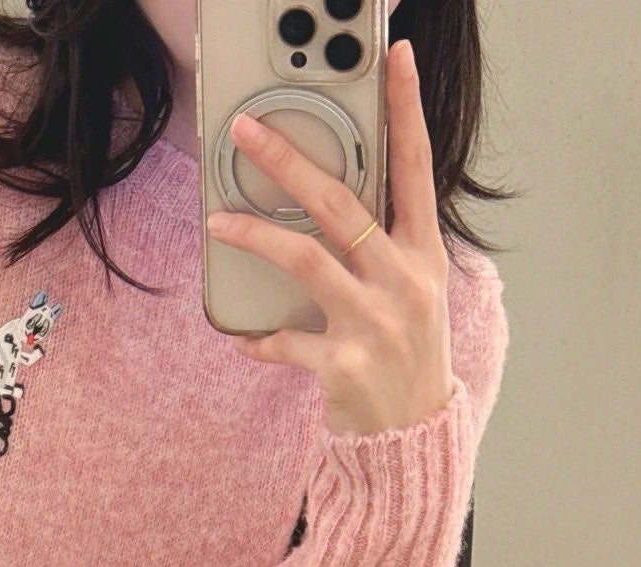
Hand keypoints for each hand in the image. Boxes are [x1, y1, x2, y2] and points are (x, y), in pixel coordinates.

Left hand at [204, 37, 453, 438]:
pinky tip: (244, 340)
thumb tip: (327, 206)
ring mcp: (374, 322)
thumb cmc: (406, 355)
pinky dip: (260, 340)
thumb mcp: (411, 293)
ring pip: (304, 259)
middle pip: (340, 203)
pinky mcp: (342, 364)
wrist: (414, 433)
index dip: (406, 111)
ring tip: (217, 222)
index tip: (394, 60)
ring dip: (253, 236)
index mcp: (423, 254)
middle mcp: (403, 280)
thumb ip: (380, 248)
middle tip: (246, 132)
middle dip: (288, 161)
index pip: (416, 167)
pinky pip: (285, 341)